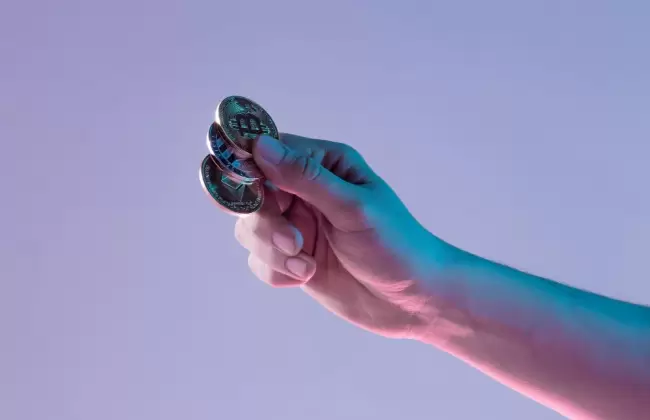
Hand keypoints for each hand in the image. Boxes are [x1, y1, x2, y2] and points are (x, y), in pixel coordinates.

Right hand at [234, 134, 446, 338]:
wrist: (412, 300)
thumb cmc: (395, 245)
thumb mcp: (353, 206)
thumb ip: (305, 177)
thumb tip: (259, 144)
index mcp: (324, 164)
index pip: (269, 151)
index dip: (246, 166)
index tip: (239, 187)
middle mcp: (305, 191)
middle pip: (251, 194)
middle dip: (266, 223)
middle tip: (294, 243)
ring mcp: (296, 225)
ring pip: (250, 230)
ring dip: (272, 251)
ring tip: (306, 265)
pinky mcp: (292, 258)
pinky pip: (259, 260)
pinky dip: (278, 272)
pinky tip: (307, 276)